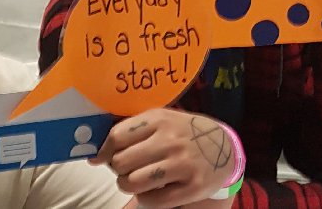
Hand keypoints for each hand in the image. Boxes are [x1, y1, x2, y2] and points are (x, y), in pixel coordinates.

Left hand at [93, 108, 237, 208]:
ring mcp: (182, 164)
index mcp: (159, 120)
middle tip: (124, 169)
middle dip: (117, 169)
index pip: (117, 136)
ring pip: (133, 183)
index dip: (103, 151)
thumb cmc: (183, 132)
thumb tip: (97, 151)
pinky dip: (145, 198)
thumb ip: (133, 128)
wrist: (224, 146)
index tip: (99, 158)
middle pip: (122, 162)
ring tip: (135, 180)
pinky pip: (153, 200)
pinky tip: (152, 190)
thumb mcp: (161, 119)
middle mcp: (170, 140)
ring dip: (128, 185)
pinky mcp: (193, 187)